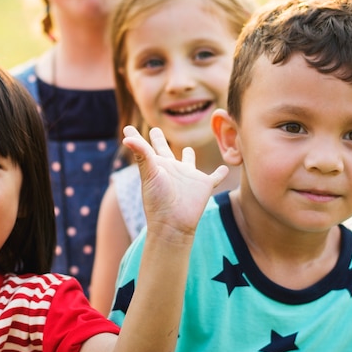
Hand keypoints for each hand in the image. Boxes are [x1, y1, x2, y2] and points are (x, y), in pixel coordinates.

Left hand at [122, 125, 228, 239]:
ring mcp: (188, 176)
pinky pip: (215, 177)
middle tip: (155, 130)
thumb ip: (141, 153)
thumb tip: (126, 137)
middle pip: (165, 150)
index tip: (127, 128)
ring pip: (189, 161)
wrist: (174, 224)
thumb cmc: (158, 200)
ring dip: (190, 155)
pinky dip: (220, 173)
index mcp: (157, 166)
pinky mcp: (204, 185)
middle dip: (159, 140)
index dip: (136, 137)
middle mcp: (172, 169)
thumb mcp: (149, 173)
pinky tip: (225, 168)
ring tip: (189, 149)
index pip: (145, 147)